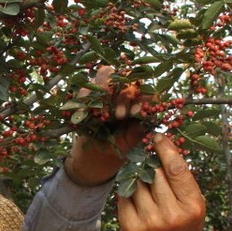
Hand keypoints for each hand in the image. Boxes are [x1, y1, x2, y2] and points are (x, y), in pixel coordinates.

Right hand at [65, 66, 151, 186]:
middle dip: (123, 95)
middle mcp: (124, 91)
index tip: (137, 112)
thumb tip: (145, 119)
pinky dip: (86, 97)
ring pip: (106, 73)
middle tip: (120, 116)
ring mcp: (105, 90)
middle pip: (126, 77)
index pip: (145, 88)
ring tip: (104, 113)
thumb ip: (139, 130)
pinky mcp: (87, 95)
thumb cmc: (118, 148)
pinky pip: (85, 87)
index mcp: (140, 100)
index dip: (142, 96)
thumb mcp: (130, 142)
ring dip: (105, 92)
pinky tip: (89, 113)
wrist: (95, 157)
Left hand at [117, 134, 210, 230]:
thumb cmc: (187, 224)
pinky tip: (135, 191)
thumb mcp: (194, 202)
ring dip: (138, 174)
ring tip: (142, 174)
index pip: (176, 170)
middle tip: (148, 155)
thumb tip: (164, 145)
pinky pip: (124, 197)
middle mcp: (169, 215)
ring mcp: (147, 223)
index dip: (165, 149)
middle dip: (150, 162)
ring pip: (137, 183)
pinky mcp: (129, 227)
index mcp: (191, 206)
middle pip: (154, 174)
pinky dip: (128, 190)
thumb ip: (182, 179)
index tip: (157, 137)